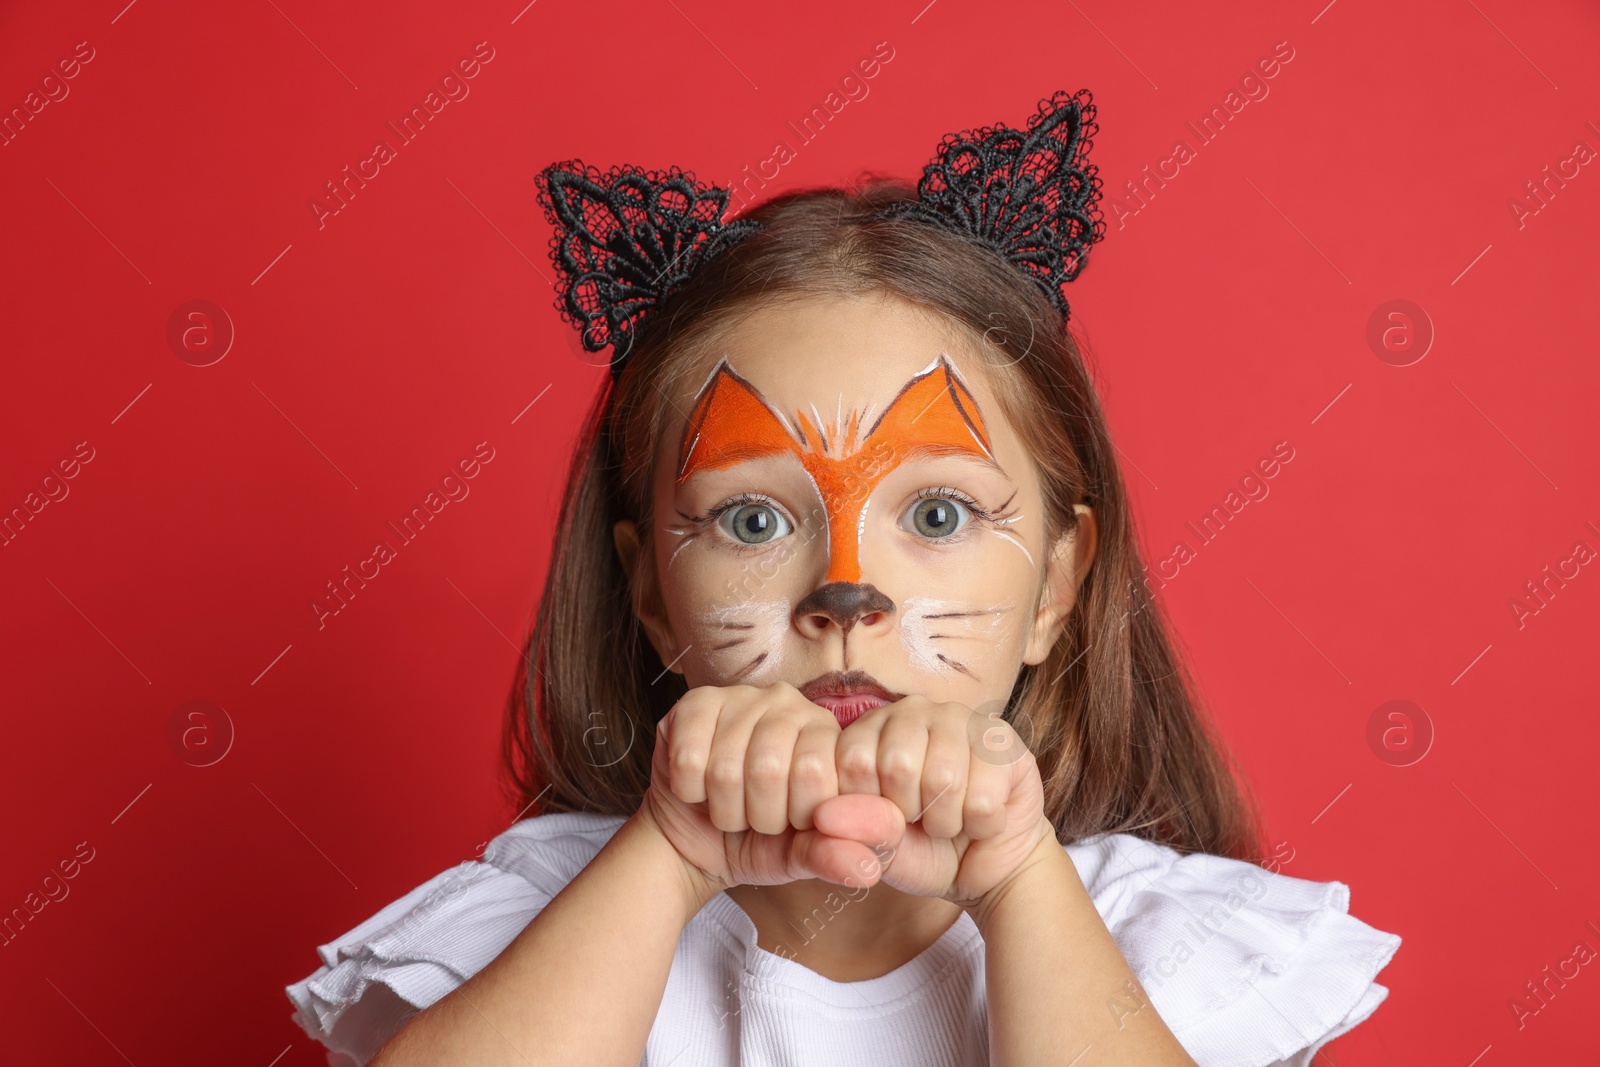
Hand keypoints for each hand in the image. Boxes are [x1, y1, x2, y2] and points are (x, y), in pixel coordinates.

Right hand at [644, 682, 906, 893]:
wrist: (696, 841)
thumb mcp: (800, 857)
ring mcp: (742, 697)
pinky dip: (690, 791)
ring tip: (730, 806)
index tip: (794, 823)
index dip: (798, 815)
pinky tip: (699, 788)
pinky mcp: (695, 702)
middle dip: (758, 814)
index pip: (817, 774)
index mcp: (829, 736)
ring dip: (723, 807)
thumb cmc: (759, 842)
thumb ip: (834, 858)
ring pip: (725, 767)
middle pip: (769, 768)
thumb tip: (866, 869)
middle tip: (757, 818)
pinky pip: (689, 758)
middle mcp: (790, 704)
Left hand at [809, 695, 1052, 907]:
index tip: (884, 820)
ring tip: (951, 821)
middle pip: (898, 764)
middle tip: (922, 820)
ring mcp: (960, 718)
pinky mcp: (1002, 739)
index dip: (870, 807)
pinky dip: (982, 825)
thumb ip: (848, 833)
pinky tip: (982, 819)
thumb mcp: (877, 850)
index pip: (852, 761)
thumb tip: (823, 817)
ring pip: (944, 778)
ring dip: (948, 821)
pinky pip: (985, 795)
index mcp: (869, 730)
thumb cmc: (923, 851)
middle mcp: (912, 711)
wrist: (985, 866)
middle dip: (911, 813)